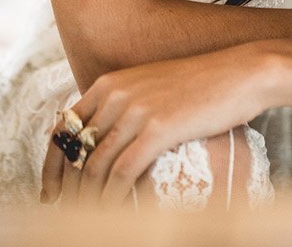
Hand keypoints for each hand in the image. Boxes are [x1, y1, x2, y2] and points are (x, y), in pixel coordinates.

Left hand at [40, 45, 274, 208]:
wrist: (242, 73)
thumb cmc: (204, 84)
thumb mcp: (154, 86)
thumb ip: (127, 106)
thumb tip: (107, 140)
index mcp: (110, 83)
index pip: (63, 127)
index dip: (51, 164)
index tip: (50, 191)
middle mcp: (116, 94)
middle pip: (74, 150)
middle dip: (66, 187)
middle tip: (64, 213)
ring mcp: (136, 110)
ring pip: (96, 164)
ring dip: (88, 198)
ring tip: (89, 219)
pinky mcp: (159, 128)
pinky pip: (124, 171)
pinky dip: (114, 196)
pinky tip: (115, 211)